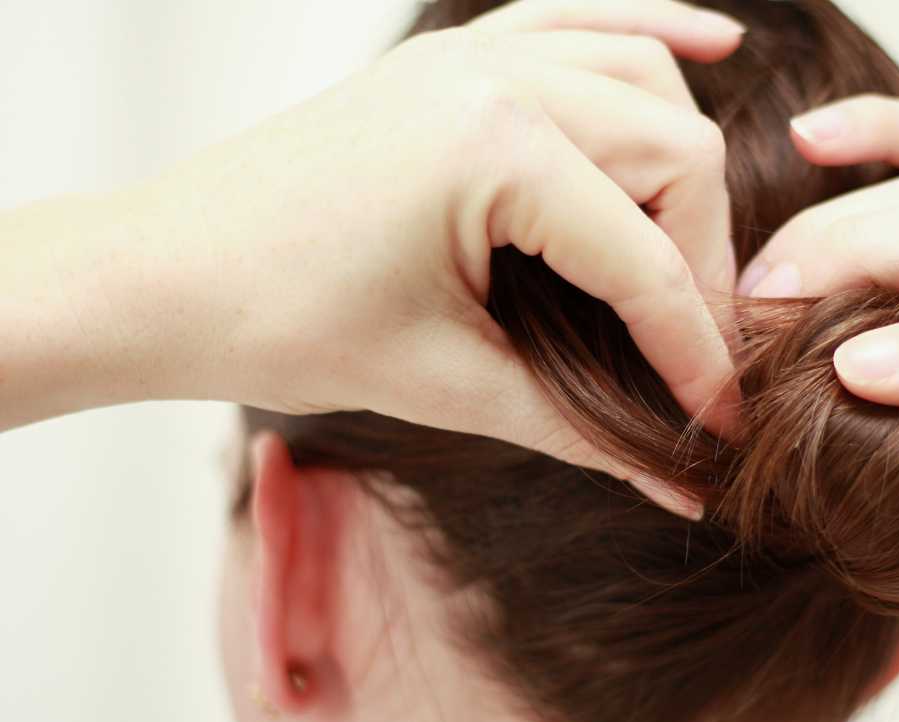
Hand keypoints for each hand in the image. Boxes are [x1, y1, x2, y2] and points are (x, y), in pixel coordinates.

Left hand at [111, 0, 743, 510]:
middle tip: (689, 353)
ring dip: (683, 165)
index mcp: (495, 148)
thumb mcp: (446, 385)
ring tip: (685, 257)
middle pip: (680, 152)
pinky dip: (653, 35)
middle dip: (703, 262)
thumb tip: (677, 485)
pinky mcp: (456, 56)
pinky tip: (714, 46)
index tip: (718, 422)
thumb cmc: (279, 325)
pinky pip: (581, 19)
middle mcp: (500, 74)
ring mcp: (475, 51)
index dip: (695, 354)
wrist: (166, 276)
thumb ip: (581, 428)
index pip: (646, 263)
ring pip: (647, 77)